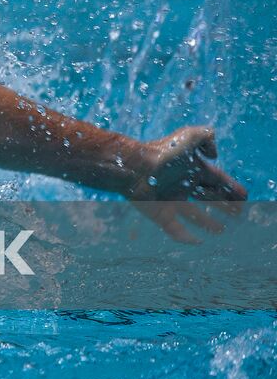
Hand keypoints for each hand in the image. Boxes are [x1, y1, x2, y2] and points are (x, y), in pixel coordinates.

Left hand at [124, 126, 247, 243]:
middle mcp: (182, 185)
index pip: (216, 180)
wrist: (134, 167)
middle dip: (223, 205)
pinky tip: (197, 242)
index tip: (244, 197)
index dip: (231, 188)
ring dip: (207, 223)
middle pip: (208, 198)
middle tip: (238, 214)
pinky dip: (185, 237)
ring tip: (221, 230)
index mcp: (191, 169)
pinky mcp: (159, 214)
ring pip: (193, 215)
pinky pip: (174, 229)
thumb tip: (215, 153)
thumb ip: (206, 137)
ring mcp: (170, 200)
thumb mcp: (189, 136)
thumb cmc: (162, 152)